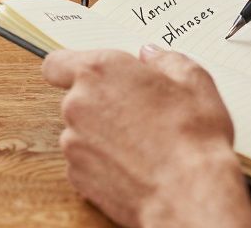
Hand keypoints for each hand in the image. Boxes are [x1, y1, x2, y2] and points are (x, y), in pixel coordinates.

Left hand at [42, 46, 250, 226]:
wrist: (188, 194)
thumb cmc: (192, 136)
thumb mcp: (193, 80)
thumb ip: (165, 60)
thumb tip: (151, 56)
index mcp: (99, 72)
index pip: (57, 63)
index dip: (71, 68)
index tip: (92, 76)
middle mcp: (77, 105)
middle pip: (77, 98)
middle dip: (103, 102)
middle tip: (141, 109)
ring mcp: (74, 145)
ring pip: (83, 132)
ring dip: (105, 134)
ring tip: (144, 142)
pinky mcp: (79, 178)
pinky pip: (87, 162)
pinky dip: (105, 162)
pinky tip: (137, 165)